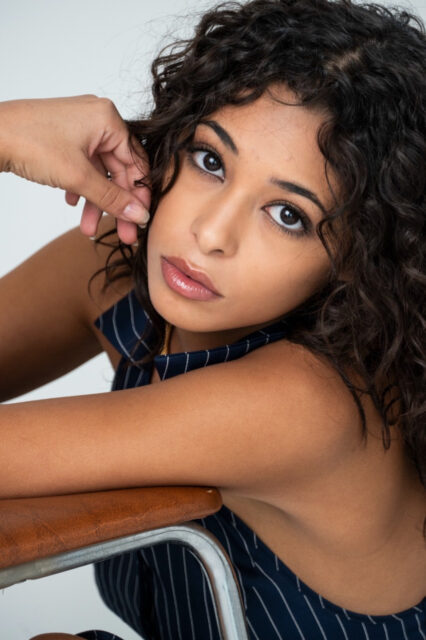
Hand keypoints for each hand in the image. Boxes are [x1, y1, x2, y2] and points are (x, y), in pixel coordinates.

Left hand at [0, 95, 150, 243]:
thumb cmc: (29, 142)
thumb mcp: (78, 177)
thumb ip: (112, 198)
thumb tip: (139, 213)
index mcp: (108, 119)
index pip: (135, 162)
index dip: (139, 194)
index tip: (140, 219)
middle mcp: (97, 120)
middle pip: (117, 170)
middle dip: (115, 204)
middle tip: (123, 232)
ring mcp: (79, 129)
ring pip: (98, 172)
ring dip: (95, 201)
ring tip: (89, 227)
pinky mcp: (64, 138)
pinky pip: (82, 167)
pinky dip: (80, 188)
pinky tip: (72, 203)